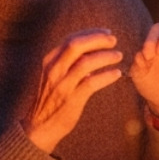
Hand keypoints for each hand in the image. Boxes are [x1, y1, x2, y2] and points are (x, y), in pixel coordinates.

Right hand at [23, 30, 123, 151]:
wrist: (39, 126)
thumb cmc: (51, 98)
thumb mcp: (55, 75)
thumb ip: (69, 62)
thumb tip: (93, 50)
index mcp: (50, 61)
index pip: (71, 39)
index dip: (91, 33)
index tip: (107, 33)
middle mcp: (54, 70)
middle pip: (76, 46)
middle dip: (98, 40)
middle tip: (113, 40)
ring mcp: (62, 85)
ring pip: (85, 63)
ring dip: (105, 57)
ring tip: (118, 56)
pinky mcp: (71, 99)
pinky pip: (91, 83)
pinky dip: (106, 76)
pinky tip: (117, 74)